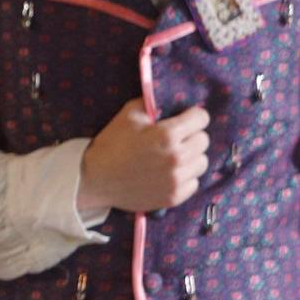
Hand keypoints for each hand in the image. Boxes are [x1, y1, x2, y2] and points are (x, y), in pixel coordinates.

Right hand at [78, 98, 209, 213]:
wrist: (94, 179)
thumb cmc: (112, 144)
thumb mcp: (128, 114)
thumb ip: (153, 105)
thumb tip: (171, 102)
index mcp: (167, 134)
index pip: (202, 118)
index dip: (193, 116)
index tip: (185, 120)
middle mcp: (176, 157)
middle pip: (204, 140)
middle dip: (191, 136)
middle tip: (175, 139)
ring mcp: (176, 179)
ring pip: (202, 162)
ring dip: (191, 158)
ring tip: (172, 157)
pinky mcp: (174, 197)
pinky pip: (194, 182)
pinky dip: (185, 177)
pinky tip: (168, 173)